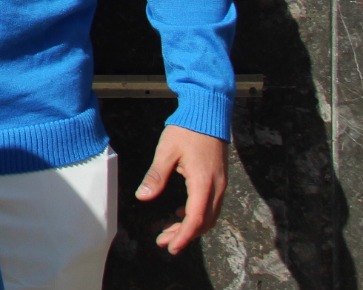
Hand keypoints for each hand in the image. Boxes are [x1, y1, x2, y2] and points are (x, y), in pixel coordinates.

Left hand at [136, 124, 226, 253]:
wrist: (208, 114)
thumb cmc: (187, 131)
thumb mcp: (166, 151)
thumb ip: (156, 175)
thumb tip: (143, 196)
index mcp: (203, 182)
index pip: (196, 218)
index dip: (184, 236)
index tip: (171, 247)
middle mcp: (216, 187)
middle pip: (203, 222)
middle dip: (184, 236)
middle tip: (164, 243)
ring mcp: (220, 184)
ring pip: (208, 216)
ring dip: (190, 227)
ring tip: (169, 233)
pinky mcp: (218, 180)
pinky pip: (209, 205)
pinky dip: (196, 215)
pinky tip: (179, 214)